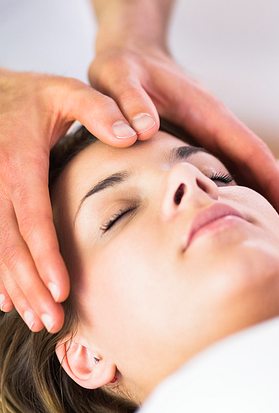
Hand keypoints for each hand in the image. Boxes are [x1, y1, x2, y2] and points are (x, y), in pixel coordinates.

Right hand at [0, 69, 138, 331]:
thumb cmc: (34, 94)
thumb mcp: (68, 92)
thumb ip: (100, 110)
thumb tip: (133, 134)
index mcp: (19, 160)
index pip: (32, 216)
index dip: (45, 255)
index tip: (62, 288)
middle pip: (9, 244)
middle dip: (29, 285)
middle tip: (51, 321)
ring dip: (13, 287)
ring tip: (35, 319)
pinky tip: (7, 300)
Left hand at [89, 45, 278, 248]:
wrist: (129, 50)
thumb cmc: (122, 64)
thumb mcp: (117, 75)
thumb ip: (129, 99)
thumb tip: (143, 131)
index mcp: (207, 112)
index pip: (251, 151)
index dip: (275, 184)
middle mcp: (216, 126)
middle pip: (259, 167)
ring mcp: (210, 136)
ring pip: (246, 172)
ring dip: (267, 202)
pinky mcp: (198, 144)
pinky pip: (226, 173)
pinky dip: (241, 195)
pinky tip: (240, 219)